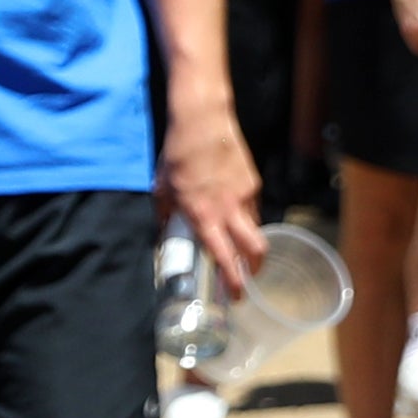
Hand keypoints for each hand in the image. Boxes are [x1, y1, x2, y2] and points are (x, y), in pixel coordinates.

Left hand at [169, 111, 265, 297]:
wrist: (202, 121)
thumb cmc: (178, 155)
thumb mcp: (162, 190)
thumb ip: (165, 216)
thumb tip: (165, 233)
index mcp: (203, 215)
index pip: (223, 256)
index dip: (232, 280)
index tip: (235, 296)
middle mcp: (228, 209)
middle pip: (255, 249)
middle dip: (253, 269)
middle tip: (246, 279)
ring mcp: (245, 195)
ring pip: (255, 229)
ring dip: (249, 244)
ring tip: (239, 249)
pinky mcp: (253, 181)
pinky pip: (253, 208)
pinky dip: (246, 218)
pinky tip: (235, 214)